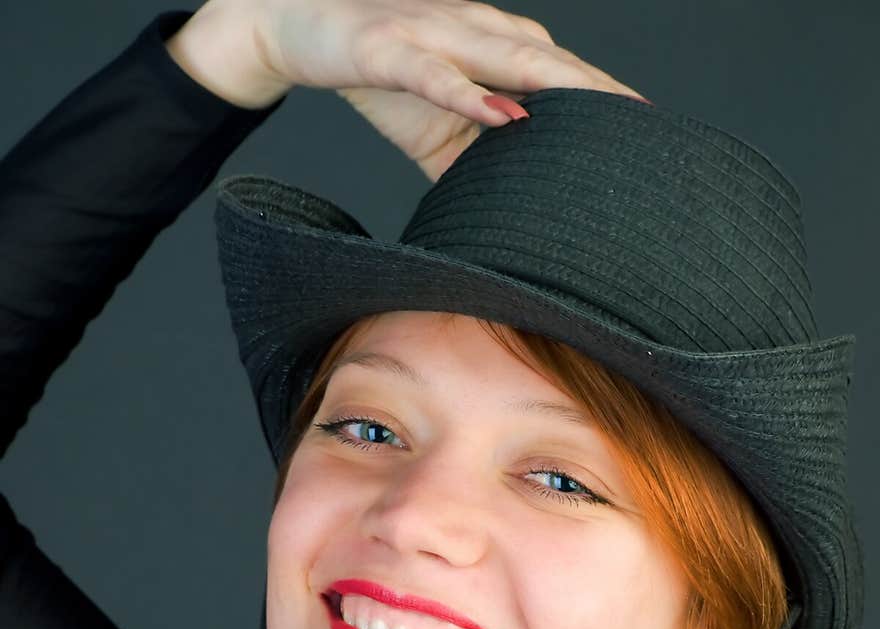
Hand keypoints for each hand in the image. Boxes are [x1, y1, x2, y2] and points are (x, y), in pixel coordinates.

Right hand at [249, 0, 649, 180]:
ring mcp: (434, 36)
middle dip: (601, 93)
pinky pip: (438, 75)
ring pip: (507, 60)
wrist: (295, 28)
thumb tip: (509, 215)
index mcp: (490, 50)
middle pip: (551, 65)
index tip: (649, 134)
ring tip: (602, 114)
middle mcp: (474, 32)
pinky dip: (472, 94)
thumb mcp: (434, 129)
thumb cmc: (376, 75)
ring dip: (557, 85)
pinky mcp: (390, 49)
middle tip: (645, 126)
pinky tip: (505, 115)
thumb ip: (473, 158)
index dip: (605, 101)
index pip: (560, 77)